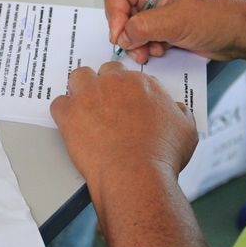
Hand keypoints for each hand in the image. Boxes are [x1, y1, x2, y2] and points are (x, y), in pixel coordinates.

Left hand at [50, 62, 197, 189]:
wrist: (136, 175)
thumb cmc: (161, 156)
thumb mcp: (186, 131)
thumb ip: (181, 114)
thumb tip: (177, 109)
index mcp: (143, 84)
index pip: (132, 76)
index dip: (129, 91)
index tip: (127, 103)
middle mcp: (115, 83)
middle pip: (106, 71)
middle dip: (106, 84)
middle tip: (107, 104)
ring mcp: (90, 96)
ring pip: (79, 77)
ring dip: (81, 89)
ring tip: (85, 107)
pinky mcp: (70, 114)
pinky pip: (59, 103)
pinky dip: (63, 112)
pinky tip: (70, 123)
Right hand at [104, 0, 245, 64]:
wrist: (241, 33)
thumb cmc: (216, 17)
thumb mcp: (175, 21)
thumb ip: (143, 27)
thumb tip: (122, 36)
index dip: (114, 14)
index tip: (121, 36)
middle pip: (121, 12)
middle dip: (127, 34)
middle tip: (138, 50)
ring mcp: (160, 11)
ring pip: (132, 28)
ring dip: (138, 43)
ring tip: (153, 52)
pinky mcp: (166, 27)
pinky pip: (145, 37)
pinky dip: (149, 47)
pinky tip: (162, 51)